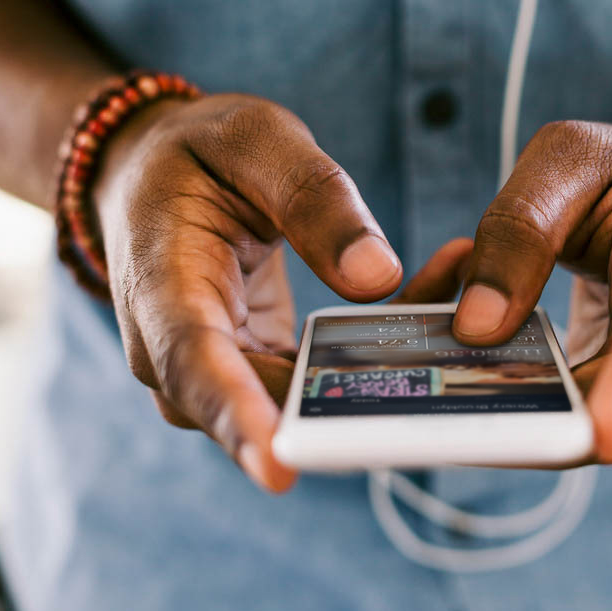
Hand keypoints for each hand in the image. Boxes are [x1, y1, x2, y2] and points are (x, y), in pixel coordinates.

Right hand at [93, 94, 408, 491]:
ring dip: (381, 367)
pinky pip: (320, 383)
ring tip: (454, 314)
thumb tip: (377, 278)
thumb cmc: (200, 156)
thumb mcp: (256, 141)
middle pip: (261, 404)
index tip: (280, 470)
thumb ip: (314, 199)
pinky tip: (434, 302)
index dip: (237, 419)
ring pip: (302, 402)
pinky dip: (378, 351)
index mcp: (162, 285)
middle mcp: (179, 350)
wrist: (157, 178)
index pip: (193, 365)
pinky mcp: (258, 373)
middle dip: (351, 402)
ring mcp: (219, 371)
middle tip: (440, 378)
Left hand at [452, 114, 611, 461]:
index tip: (607, 436)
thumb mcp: (572, 159)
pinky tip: (472, 340)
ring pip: (578, 435)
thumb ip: (522, 230)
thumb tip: (477, 328)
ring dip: (498, 394)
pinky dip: (504, 393)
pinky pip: (561, 427)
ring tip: (441, 327)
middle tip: (436, 393)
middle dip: (523, 414)